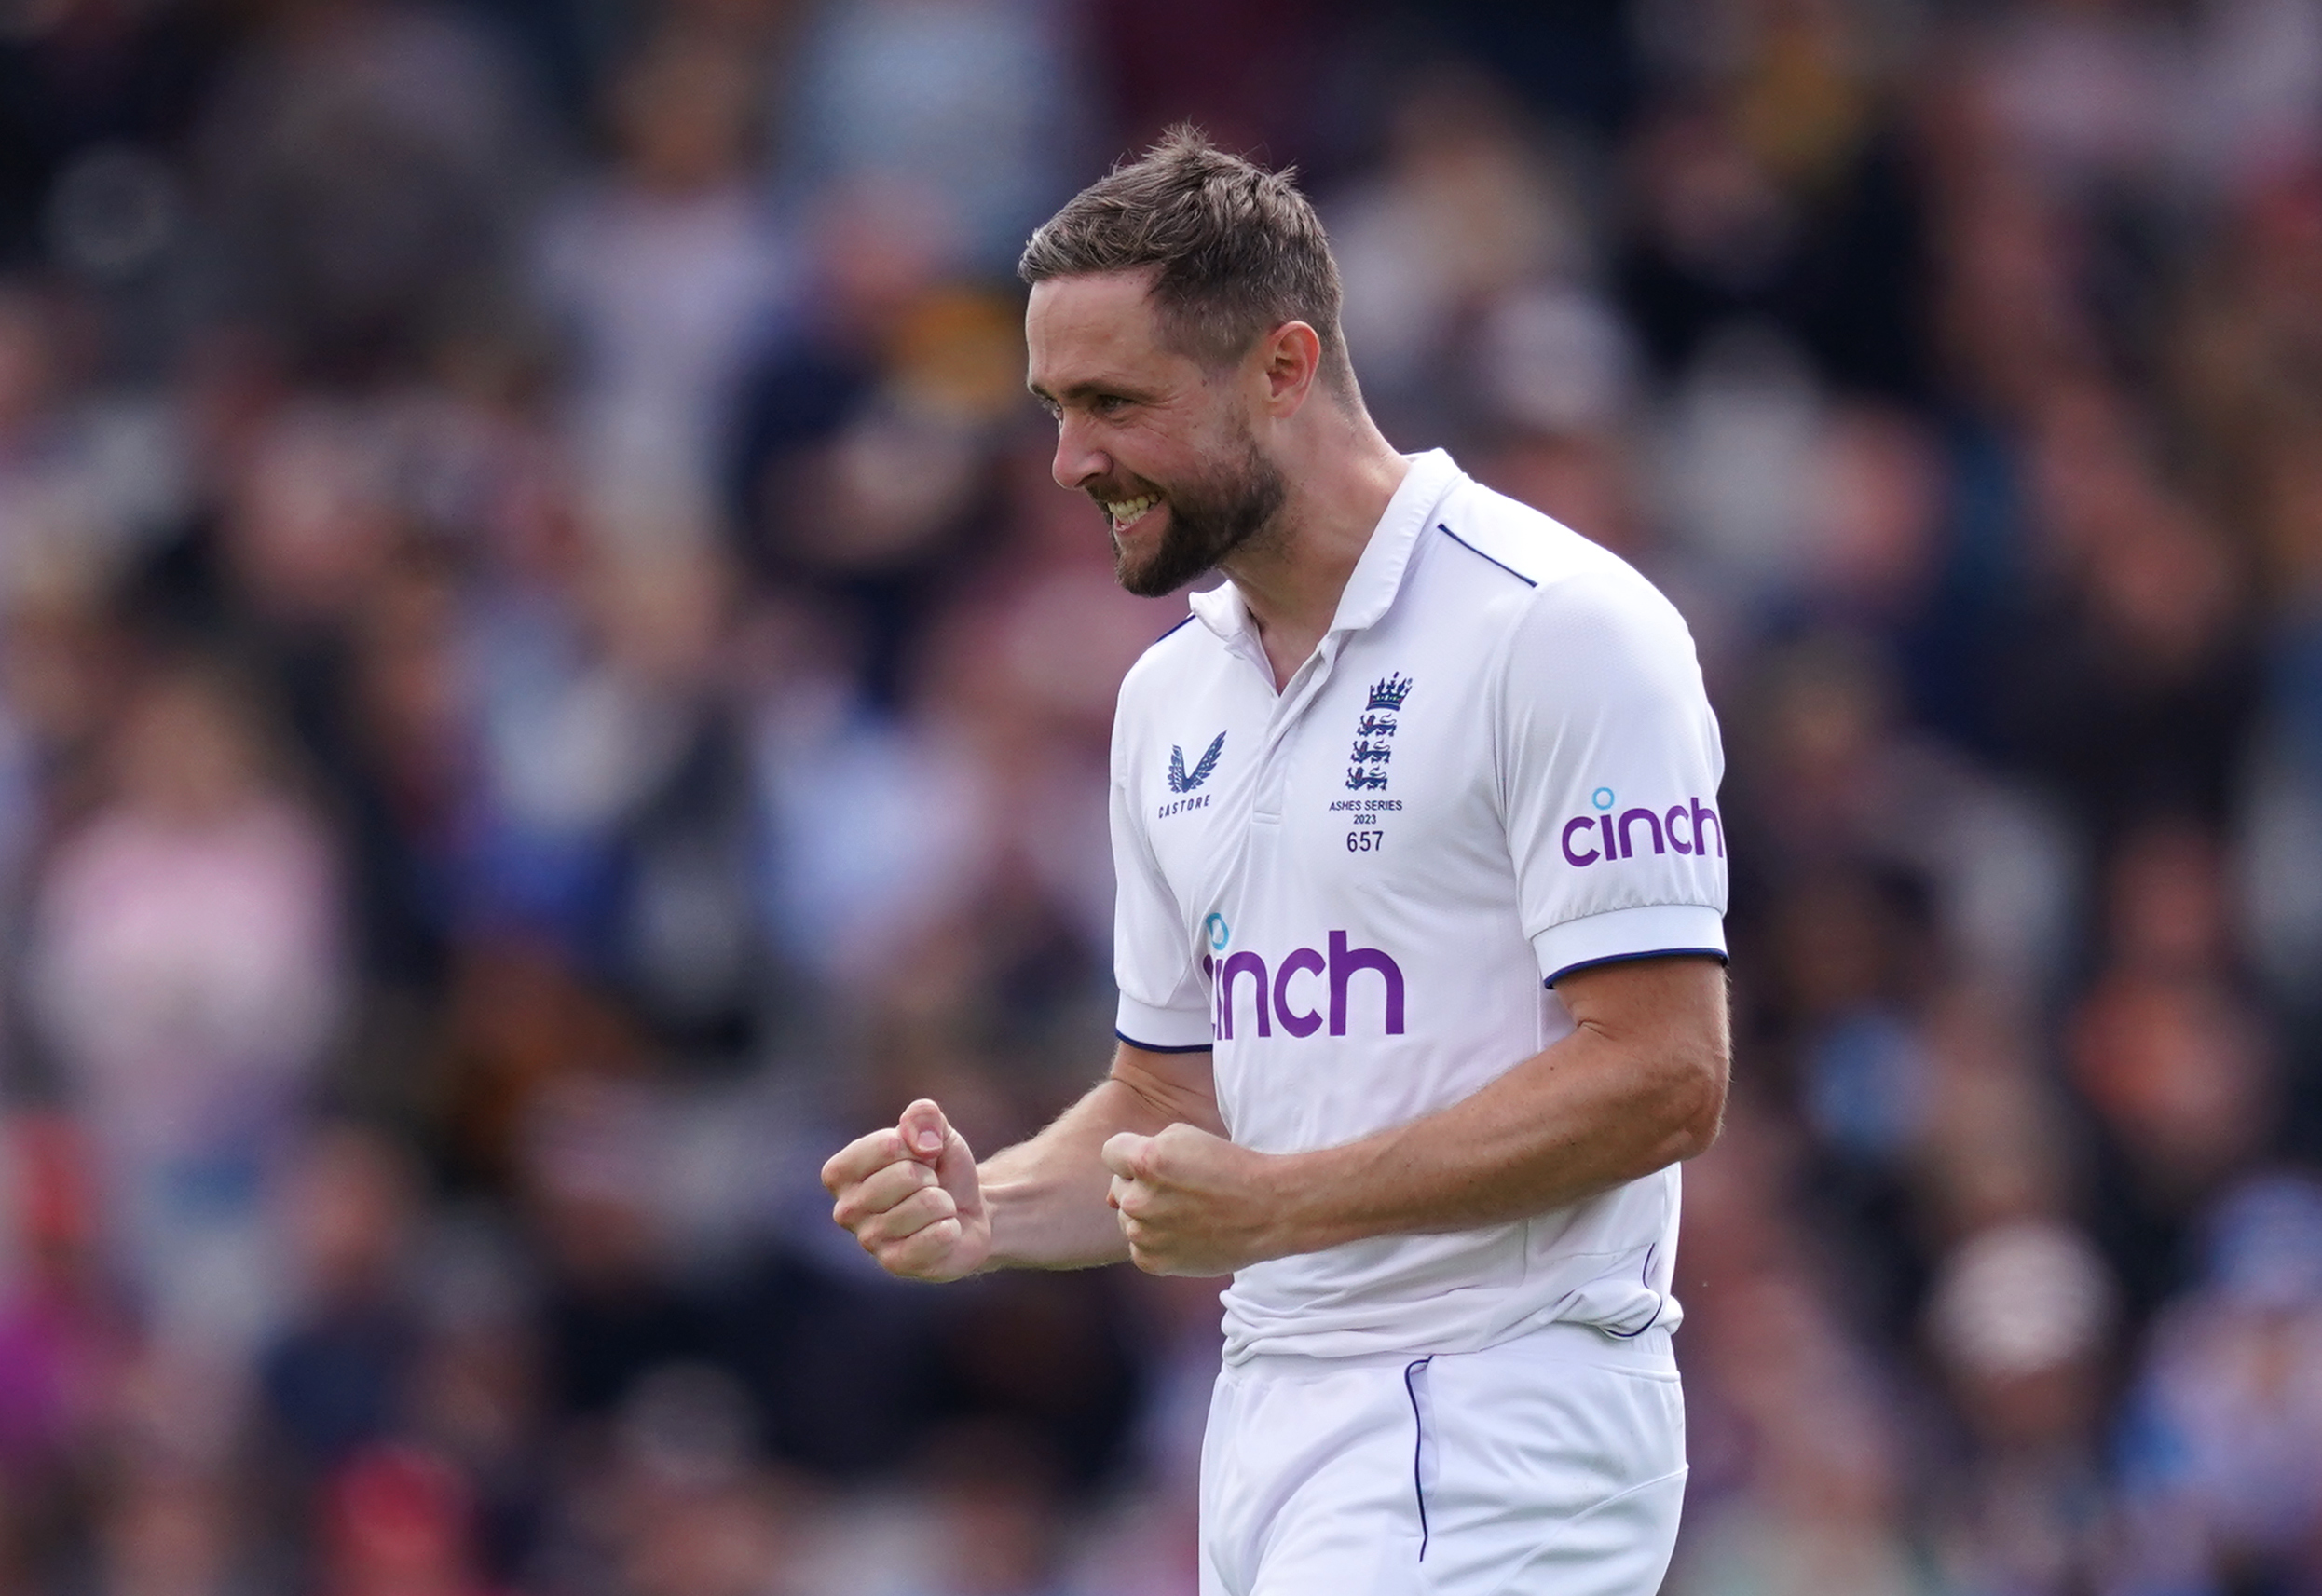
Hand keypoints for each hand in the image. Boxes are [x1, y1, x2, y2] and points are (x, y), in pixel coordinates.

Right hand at [821, 1099, 990, 1281]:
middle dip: (931, 1176)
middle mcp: (845, 1209)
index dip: (918, 1146)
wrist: (966, 1212)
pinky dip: (951, 1229)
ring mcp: (868, 1240)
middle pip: (906, 1175)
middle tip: (929, 1187)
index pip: (889, 1145)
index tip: (919, 1158)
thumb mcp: (936, 1131)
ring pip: (926, 1204)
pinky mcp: (895, 1264)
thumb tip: (919, 1141)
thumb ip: (924, 1116)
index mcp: (840, 1172)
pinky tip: (942, 1232)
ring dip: (943, 1203)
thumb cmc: (940, 1169)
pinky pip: (936, 1236)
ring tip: (935, 1209)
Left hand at [1100, 1122, 1285, 1276]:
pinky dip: (1155, 1241)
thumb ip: (1139, 1154)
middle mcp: (1139, 1200)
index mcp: (1146, 1162)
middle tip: (1182, 1189)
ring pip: (1127, 1218)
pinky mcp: (1152, 1262)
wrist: (1268, 1211)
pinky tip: (1184, 1233)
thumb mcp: (1184, 1138)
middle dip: (1141, 1185)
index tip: (1161, 1163)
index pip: (1110, 1153)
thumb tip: (1107, 1198)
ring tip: (1186, 1212)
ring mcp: (1144, 1235)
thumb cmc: (1229, 1167)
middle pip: (1118, 1187)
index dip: (1134, 1154)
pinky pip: (1137, 1247)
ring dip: (1147, 1214)